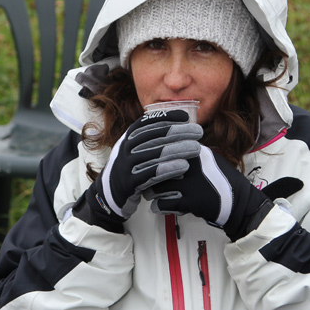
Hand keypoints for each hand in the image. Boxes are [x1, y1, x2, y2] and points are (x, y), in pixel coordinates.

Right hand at [86, 109, 202, 220]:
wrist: (110, 193)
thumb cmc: (131, 167)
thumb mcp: (135, 148)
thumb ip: (150, 137)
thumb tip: (177, 123)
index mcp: (128, 137)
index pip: (148, 122)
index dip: (167, 117)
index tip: (186, 117)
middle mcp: (126, 148)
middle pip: (155, 136)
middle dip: (179, 132)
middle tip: (198, 131)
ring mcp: (127, 165)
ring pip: (156, 154)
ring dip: (178, 149)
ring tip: (196, 148)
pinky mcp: (130, 182)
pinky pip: (152, 174)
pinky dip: (169, 169)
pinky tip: (184, 166)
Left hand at [143, 145, 291, 239]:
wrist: (238, 200)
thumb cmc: (221, 179)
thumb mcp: (207, 158)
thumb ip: (188, 152)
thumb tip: (166, 148)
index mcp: (193, 150)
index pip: (162, 149)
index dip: (151, 159)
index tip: (145, 165)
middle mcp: (190, 162)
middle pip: (156, 168)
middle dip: (148, 177)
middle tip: (146, 183)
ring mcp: (190, 181)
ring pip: (157, 186)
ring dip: (151, 193)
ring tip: (151, 196)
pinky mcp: (191, 200)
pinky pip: (164, 203)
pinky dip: (159, 207)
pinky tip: (159, 207)